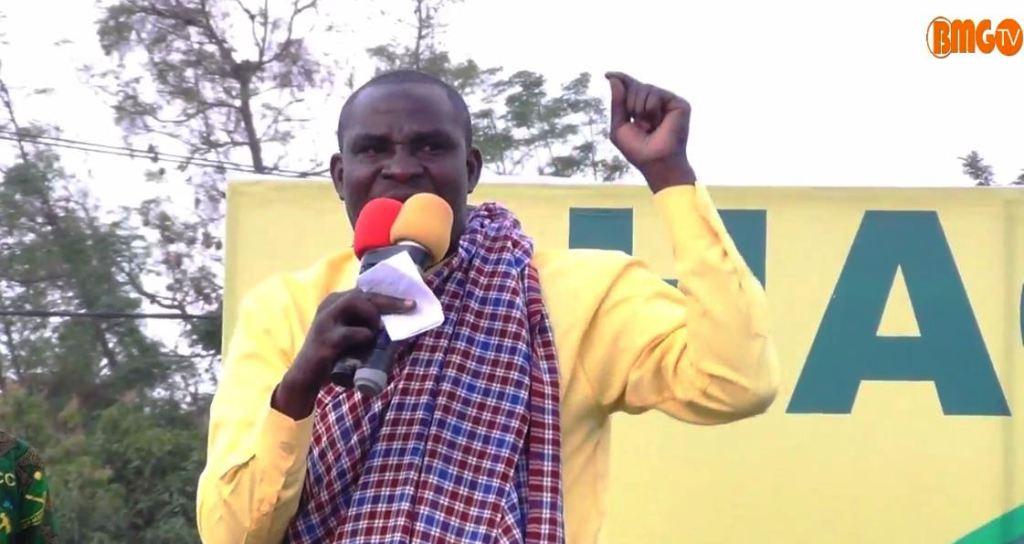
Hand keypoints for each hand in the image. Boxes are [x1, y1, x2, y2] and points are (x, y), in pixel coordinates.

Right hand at [272, 290, 413, 418]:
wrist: (306, 376)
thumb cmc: (333, 354)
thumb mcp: (349, 334)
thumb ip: (365, 325)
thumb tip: (397, 324)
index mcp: (335, 302)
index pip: (365, 291)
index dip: (388, 294)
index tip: (409, 300)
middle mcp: (329, 306)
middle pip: (362, 294)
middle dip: (389, 300)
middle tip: (410, 306)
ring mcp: (325, 321)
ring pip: (354, 303)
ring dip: (373, 315)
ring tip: (380, 331)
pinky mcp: (325, 339)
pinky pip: (350, 333)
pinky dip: (364, 337)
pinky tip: (367, 344)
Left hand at [605, 71, 695, 190]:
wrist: (656, 162)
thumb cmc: (638, 150)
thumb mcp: (619, 127)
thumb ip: (617, 103)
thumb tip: (613, 79)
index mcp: (642, 107)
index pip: (631, 88)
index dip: (621, 79)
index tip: (607, 74)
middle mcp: (656, 102)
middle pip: (635, 86)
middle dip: (630, 104)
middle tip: (639, 124)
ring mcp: (668, 101)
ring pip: (645, 88)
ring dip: (640, 109)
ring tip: (650, 125)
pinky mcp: (679, 103)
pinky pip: (656, 94)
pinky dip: (651, 109)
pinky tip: (658, 121)